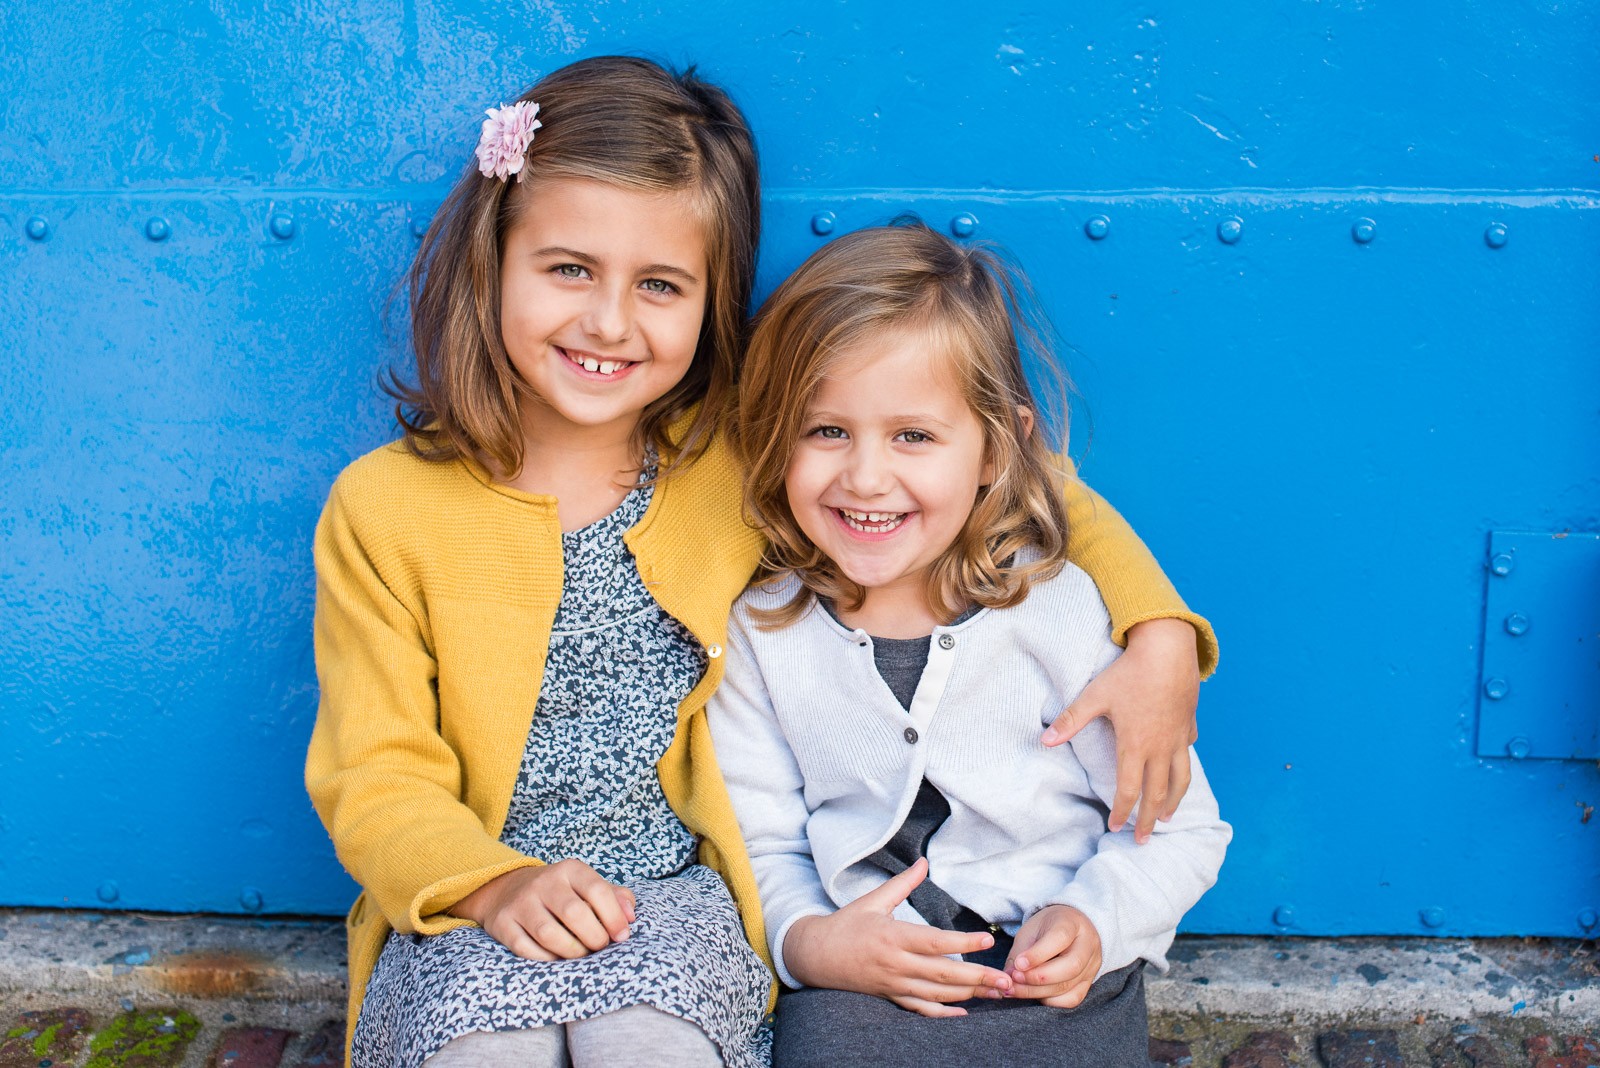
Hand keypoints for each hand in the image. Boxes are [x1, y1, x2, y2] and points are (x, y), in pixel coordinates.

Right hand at [449, 859, 636, 960]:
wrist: (505, 889)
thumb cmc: (560, 893)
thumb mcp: (586, 886)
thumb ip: (615, 897)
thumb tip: (630, 917)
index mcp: (570, 870)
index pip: (597, 890)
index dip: (614, 917)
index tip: (621, 936)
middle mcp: (544, 882)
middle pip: (574, 914)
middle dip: (594, 938)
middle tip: (600, 947)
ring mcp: (521, 902)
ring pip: (549, 934)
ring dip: (572, 952)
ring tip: (581, 954)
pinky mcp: (503, 923)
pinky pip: (526, 948)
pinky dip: (546, 958)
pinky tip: (556, 957)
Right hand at [783, 858, 1012, 1016]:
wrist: (815, 955)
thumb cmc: (846, 924)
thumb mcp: (873, 900)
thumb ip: (903, 884)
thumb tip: (924, 862)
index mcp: (893, 936)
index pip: (935, 942)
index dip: (963, 943)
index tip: (988, 940)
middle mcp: (895, 963)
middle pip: (943, 973)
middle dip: (978, 978)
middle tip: (1008, 979)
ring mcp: (893, 983)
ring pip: (937, 994)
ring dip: (969, 995)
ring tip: (997, 993)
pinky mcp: (891, 996)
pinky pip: (920, 1009)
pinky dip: (943, 1014)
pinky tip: (965, 1013)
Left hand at [1003, 905, 1101, 1007]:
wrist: (1070, 930)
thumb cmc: (1047, 929)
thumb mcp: (1031, 930)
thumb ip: (1020, 952)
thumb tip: (1008, 977)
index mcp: (1073, 923)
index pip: (1060, 939)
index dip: (1038, 954)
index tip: (1018, 964)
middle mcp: (1088, 945)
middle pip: (1070, 966)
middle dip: (1038, 977)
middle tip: (1015, 979)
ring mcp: (1092, 966)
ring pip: (1069, 986)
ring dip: (1039, 992)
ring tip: (1017, 989)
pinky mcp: (1089, 984)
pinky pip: (1071, 999)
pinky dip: (1050, 1000)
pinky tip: (1034, 994)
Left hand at [1042, 617, 1199, 841]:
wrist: (1169, 649)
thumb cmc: (1130, 672)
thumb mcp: (1095, 696)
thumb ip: (1071, 721)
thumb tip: (1045, 741)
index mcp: (1136, 745)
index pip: (1128, 790)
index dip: (1122, 812)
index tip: (1116, 827)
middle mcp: (1160, 747)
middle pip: (1157, 793)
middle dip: (1149, 819)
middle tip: (1143, 839)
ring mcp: (1178, 737)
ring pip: (1180, 779)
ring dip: (1173, 801)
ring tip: (1167, 816)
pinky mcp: (1189, 724)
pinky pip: (1188, 753)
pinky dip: (1184, 768)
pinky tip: (1180, 771)